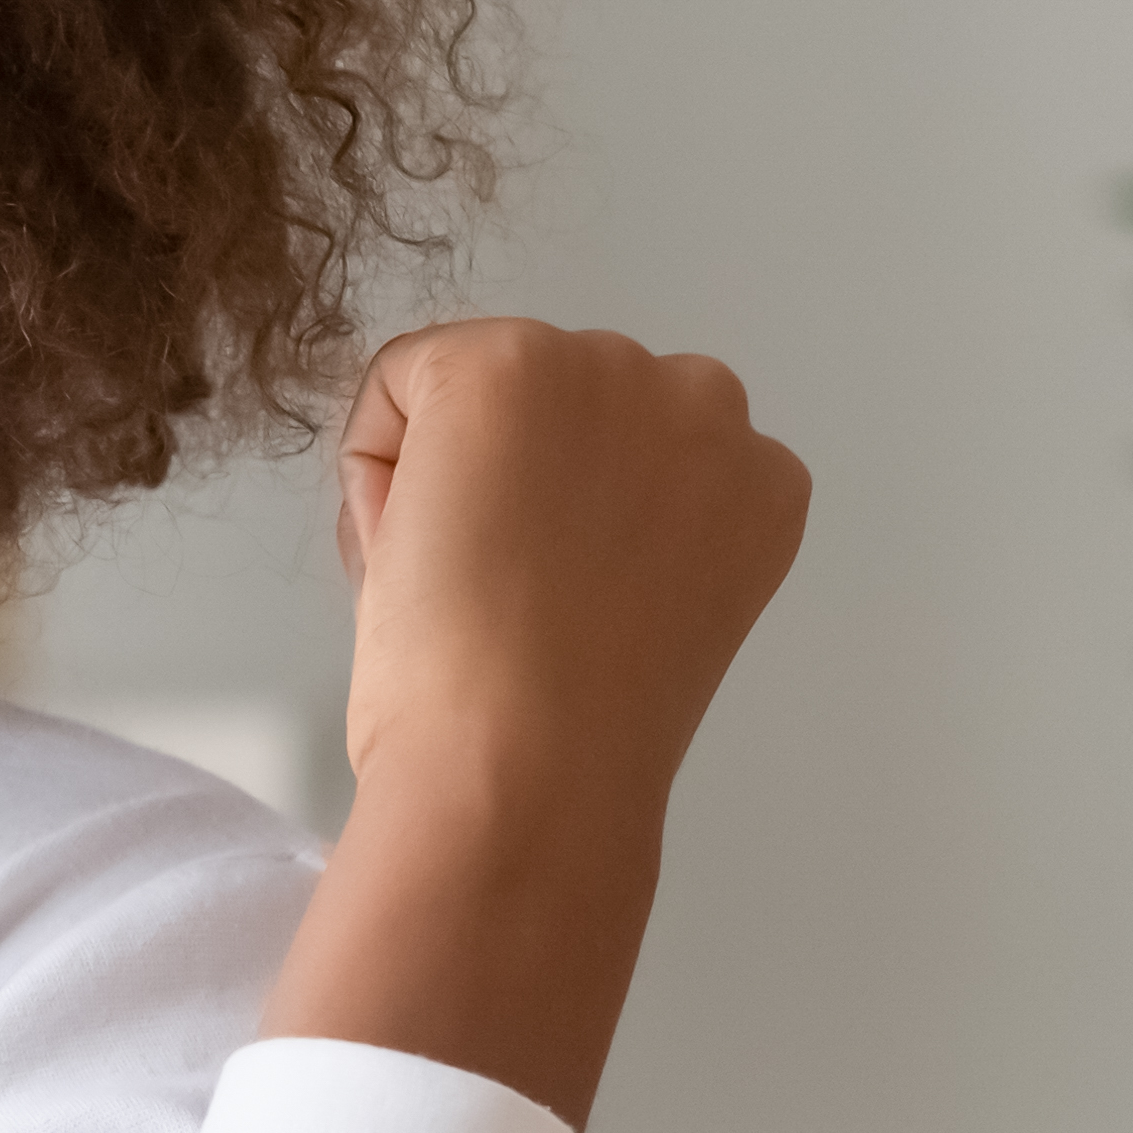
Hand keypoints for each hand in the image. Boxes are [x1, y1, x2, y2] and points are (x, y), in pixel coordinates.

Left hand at [262, 318, 809, 1129]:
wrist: (526, 767)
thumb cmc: (575, 734)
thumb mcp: (650, 607)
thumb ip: (628, 528)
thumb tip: (531, 490)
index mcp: (756, 477)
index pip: (626, 453)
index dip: (561, 531)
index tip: (557, 609)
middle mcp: (704, 401)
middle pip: (558, 403)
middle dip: (512, 478)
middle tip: (504, 596)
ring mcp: (606, 370)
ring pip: (481, 387)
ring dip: (448, 465)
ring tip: (467, 578)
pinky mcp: (506, 365)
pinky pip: (399, 379)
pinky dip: (377, 461)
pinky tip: (420, 548)